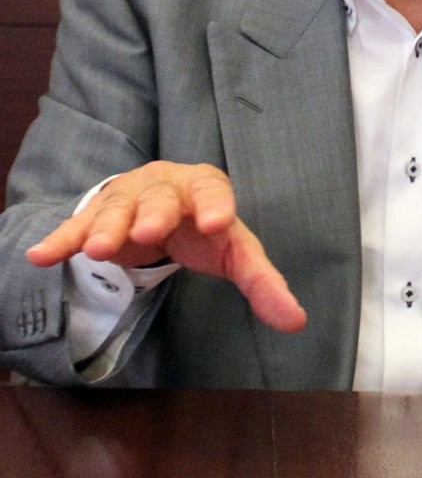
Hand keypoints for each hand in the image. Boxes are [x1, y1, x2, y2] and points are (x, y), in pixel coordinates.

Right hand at [26, 161, 306, 332]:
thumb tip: (296, 321)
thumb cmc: (202, 227)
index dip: (215, 205)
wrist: (158, 205)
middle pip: (160, 196)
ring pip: (117, 208)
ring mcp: (127, 197)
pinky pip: (76, 226)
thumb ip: (262, 282)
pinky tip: (41, 256)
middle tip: (149, 231)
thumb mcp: (234, 250)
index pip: (213, 189)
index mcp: (205, 187)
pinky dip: (61, 240)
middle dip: (155, 212)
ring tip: (99, 250)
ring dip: (108, 227)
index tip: (217, 223)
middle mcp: (165, 185)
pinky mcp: (95, 216)